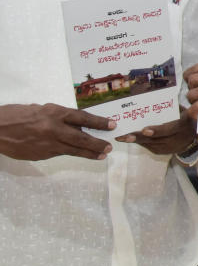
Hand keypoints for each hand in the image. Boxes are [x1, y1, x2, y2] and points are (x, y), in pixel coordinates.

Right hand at [0, 103, 114, 160]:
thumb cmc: (17, 115)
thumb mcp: (41, 110)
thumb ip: (59, 117)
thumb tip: (77, 125)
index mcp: (53, 112)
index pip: (82, 117)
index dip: (99, 122)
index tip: (112, 124)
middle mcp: (53, 128)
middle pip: (81, 137)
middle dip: (98, 143)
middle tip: (110, 146)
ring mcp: (47, 143)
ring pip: (73, 150)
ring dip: (89, 153)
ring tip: (102, 155)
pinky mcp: (41, 154)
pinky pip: (60, 153)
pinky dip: (70, 153)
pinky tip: (79, 154)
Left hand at [115, 113, 197, 154]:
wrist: (191, 139)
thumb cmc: (186, 119)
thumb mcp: (189, 112)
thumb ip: (183, 107)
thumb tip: (183, 98)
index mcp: (183, 127)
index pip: (169, 129)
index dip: (157, 130)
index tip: (145, 130)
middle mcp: (176, 139)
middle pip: (155, 139)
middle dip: (139, 137)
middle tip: (126, 135)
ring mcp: (168, 147)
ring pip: (149, 143)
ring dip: (135, 140)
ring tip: (120, 137)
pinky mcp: (161, 151)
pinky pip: (147, 146)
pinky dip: (137, 141)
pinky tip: (126, 138)